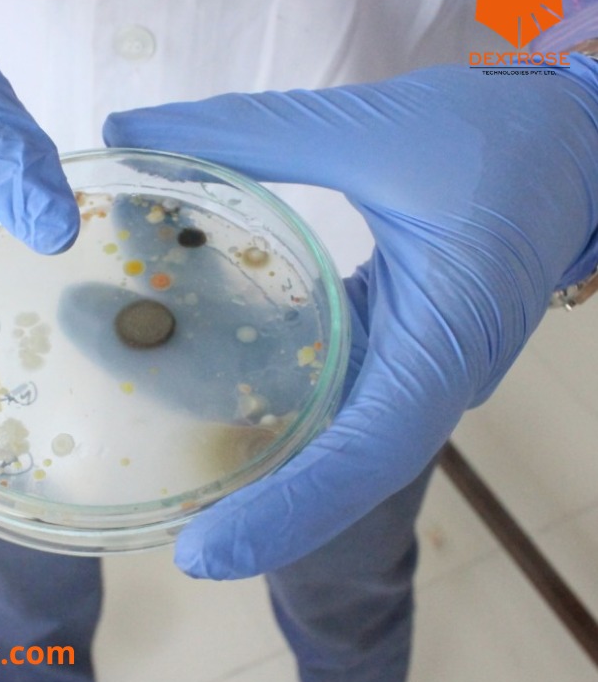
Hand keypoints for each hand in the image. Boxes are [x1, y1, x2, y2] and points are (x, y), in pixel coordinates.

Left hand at [104, 58, 597, 578]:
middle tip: (188, 547)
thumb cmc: (493, 135)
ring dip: (285, 482)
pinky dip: (300, 423)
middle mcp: (436, 374)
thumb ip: (247, 132)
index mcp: (444, 339)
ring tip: (198, 502)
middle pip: (351, 471)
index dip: (286, 511)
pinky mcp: (413, 348)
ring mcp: (427, 369)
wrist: (578, 141)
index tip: (204, 554)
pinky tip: (236, 412)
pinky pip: (355, 403)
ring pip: (353, 446)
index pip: (363, 453)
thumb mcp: (368, 128)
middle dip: (273, 515)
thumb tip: (129, 132)